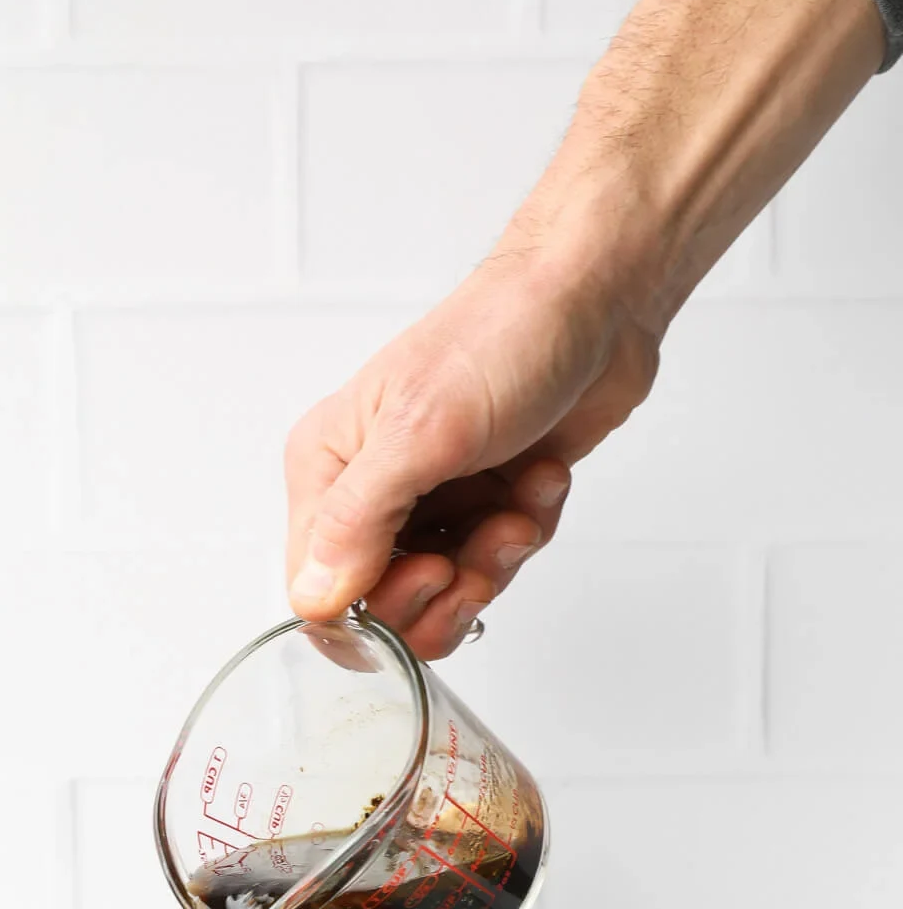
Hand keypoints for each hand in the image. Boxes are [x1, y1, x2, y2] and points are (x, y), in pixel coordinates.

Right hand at [284, 248, 660, 658]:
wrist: (595, 301)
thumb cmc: (501, 336)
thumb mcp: (420, 432)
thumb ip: (359, 522)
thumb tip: (314, 598)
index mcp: (328, 468)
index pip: (317, 589)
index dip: (372, 608)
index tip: (430, 573)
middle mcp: (369, 491)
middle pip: (383, 604)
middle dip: (444, 589)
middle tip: (481, 551)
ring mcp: (428, 501)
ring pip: (445, 593)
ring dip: (493, 560)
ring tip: (518, 507)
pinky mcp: (481, 505)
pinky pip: (493, 565)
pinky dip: (525, 530)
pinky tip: (539, 480)